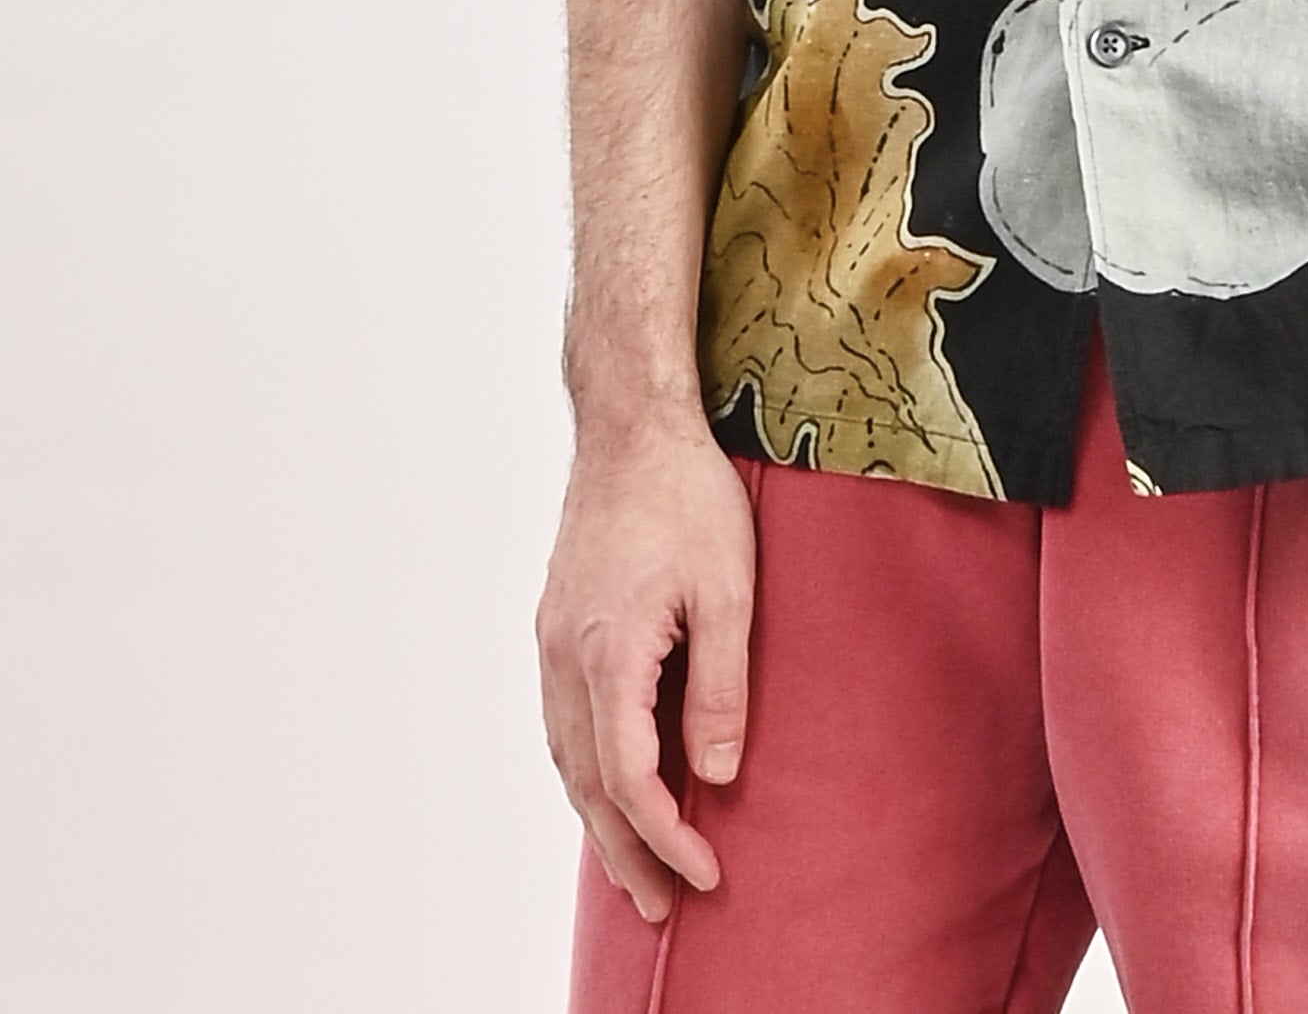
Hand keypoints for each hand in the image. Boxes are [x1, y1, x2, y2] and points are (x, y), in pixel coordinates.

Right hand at [536, 420, 757, 922]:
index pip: (629, 777)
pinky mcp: (556, 624)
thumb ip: (721, 687)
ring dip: (598, 819)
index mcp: (608, 653)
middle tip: (661, 907)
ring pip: (566, 757)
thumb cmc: (687, 495)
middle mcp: (565, 657)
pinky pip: (562, 721)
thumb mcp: (728, 589)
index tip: (704, 875)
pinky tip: (605, 787)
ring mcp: (552, 641)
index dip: (664, 836)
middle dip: (625, 851)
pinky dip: (583, 769)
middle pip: (587, 783)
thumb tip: (714, 776)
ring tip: (632, 868)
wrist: (631, 425)